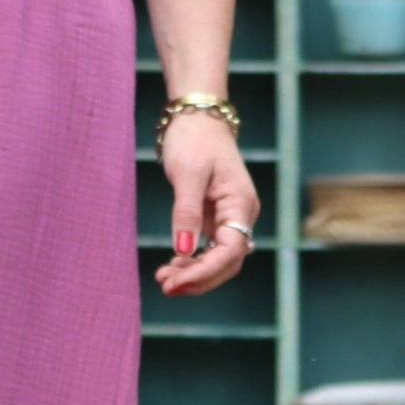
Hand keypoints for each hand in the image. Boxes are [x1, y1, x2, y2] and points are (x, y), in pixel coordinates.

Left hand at [152, 114, 258, 296]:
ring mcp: (230, 218)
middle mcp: (241, 215)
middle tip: (165, 287)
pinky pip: (210, 249)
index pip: (230, 251)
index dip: (204, 271)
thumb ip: (186, 212)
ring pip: (219, 259)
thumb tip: (183, 250)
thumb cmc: (194, 140)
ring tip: (163, 278)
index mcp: (240, 204)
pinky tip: (173, 265)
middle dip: (198, 278)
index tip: (174, 281)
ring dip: (194, 273)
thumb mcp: (187, 174)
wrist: (198, 118)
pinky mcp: (216, 218)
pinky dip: (193, 261)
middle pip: (227, 262)